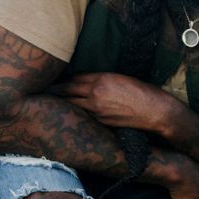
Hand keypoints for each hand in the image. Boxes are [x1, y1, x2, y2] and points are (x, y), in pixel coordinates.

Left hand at [53, 73, 176, 134]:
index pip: (75, 77)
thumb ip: (104, 79)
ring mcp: (96, 109)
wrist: (155, 111)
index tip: (56, 79)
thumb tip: (90, 82)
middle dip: (55, 90)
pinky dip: (76, 113)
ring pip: (71, 104)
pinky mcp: (100, 121)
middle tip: (43, 90)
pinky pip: (83, 115)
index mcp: (102, 78)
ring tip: (49, 103)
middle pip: (67, 90)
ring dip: (61, 103)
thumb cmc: (143, 92)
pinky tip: (70, 115)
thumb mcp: (122, 78)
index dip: (65, 79)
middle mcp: (95, 93)